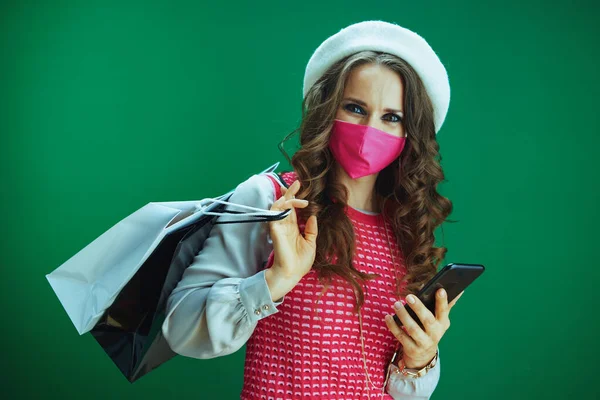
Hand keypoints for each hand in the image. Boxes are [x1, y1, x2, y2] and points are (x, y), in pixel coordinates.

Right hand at [265, 180, 317, 298]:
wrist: (291, 273)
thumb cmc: (300, 262)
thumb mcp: (311, 243)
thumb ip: (311, 230)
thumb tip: (313, 216)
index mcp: (293, 228)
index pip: (293, 210)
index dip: (295, 199)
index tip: (300, 189)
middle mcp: (285, 225)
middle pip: (286, 204)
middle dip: (290, 192)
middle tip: (297, 182)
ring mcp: (279, 226)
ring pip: (280, 205)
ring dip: (288, 197)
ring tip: (296, 190)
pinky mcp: (275, 229)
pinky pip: (274, 213)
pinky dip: (280, 205)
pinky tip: (288, 201)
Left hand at [384, 289, 463, 368]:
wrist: (423, 356)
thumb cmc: (430, 330)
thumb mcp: (439, 320)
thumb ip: (444, 305)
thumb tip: (453, 288)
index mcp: (442, 323)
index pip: (443, 311)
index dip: (442, 301)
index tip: (440, 289)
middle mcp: (435, 334)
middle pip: (427, 320)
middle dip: (419, 308)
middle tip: (409, 296)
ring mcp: (423, 343)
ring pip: (413, 329)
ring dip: (404, 316)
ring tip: (396, 304)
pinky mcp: (412, 349)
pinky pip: (401, 336)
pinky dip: (393, 326)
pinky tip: (388, 317)